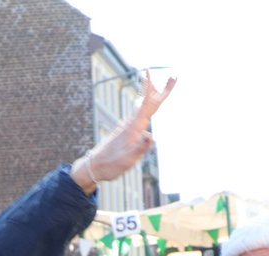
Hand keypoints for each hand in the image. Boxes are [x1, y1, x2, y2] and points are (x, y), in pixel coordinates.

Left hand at [70, 72, 176, 192]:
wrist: (94, 167)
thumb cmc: (111, 165)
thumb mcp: (128, 160)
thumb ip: (140, 148)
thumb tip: (151, 136)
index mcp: (133, 128)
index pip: (149, 106)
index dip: (156, 90)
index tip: (161, 76)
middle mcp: (130, 123)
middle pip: (148, 102)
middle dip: (161, 90)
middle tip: (174, 77)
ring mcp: (127, 126)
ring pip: (142, 107)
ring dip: (152, 95)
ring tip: (159, 85)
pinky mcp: (125, 131)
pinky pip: (139, 114)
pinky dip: (145, 105)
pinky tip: (146, 104)